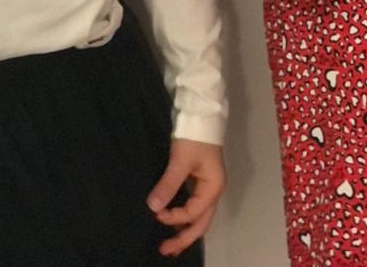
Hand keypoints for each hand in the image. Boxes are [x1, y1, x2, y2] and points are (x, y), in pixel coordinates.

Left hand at [147, 138, 225, 256]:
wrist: (202, 115)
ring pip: (198, 216)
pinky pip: (194, 206)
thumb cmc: (194, 137)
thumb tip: (153, 207)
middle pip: (201, 223)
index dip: (174, 217)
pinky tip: (174, 223)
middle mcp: (213, 191)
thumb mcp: (180, 160)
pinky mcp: (200, 181)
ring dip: (184, 231)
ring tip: (169, 245)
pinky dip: (184, 217)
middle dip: (183, 238)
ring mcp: (208, 187)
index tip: (156, 213)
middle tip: (164, 251)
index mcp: (213, 188)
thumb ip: (168, 185)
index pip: (193, 213)